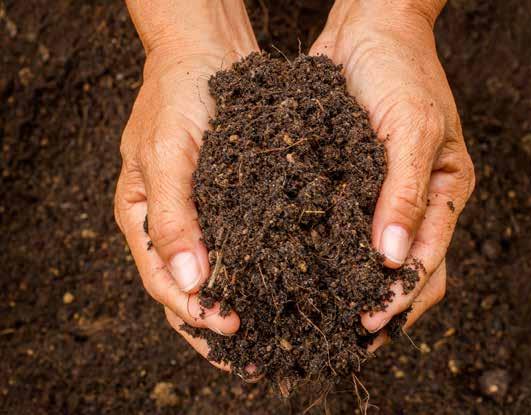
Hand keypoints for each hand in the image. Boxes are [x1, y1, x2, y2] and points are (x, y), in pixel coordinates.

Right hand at [115, 0, 258, 369]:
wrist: (206, 50)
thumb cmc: (177, 95)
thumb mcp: (166, 154)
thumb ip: (172, 220)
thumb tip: (190, 284)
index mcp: (141, 218)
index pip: (163, 282)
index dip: (195, 312)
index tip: (231, 329)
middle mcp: (171, 224)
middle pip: (189, 291)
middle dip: (215, 327)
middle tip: (250, 359)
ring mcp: (201, 214)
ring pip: (217, 275)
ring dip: (239, 306)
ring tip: (269, 338)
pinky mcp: (230, 200)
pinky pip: (241, 246)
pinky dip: (257, 271)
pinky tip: (282, 288)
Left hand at [310, 0, 474, 347]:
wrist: (369, 28)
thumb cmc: (402, 70)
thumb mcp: (413, 128)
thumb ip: (408, 193)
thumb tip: (396, 257)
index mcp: (444, 193)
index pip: (429, 263)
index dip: (401, 299)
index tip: (366, 326)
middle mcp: (413, 202)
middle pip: (403, 273)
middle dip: (377, 309)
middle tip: (339, 339)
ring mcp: (379, 195)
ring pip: (369, 258)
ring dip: (350, 289)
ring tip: (318, 320)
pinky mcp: (347, 183)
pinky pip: (339, 228)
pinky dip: (326, 254)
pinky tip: (300, 271)